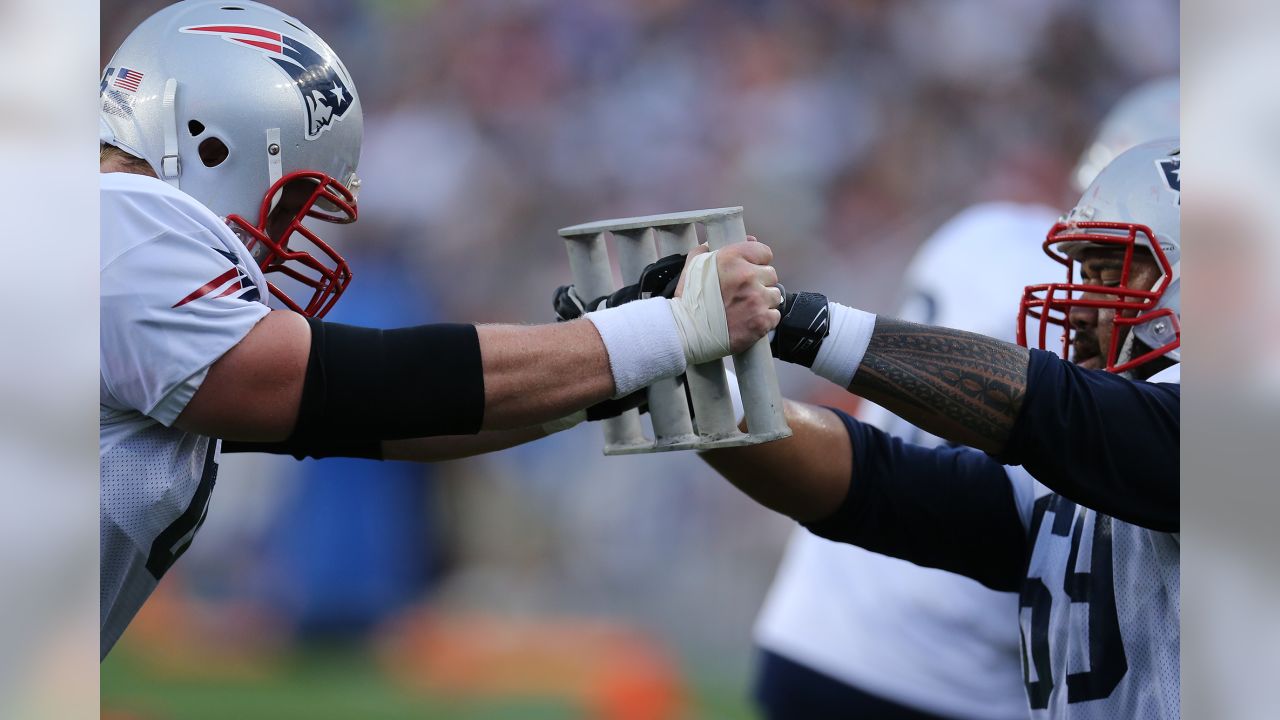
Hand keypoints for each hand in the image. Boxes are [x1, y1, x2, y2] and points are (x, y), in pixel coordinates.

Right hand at [674, 238, 781, 357]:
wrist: (686, 332)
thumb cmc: (688, 299)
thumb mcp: (694, 264)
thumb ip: (713, 247)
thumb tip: (744, 239)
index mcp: (732, 259)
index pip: (764, 252)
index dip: (757, 262)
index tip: (750, 270)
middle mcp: (747, 276)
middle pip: (771, 274)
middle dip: (760, 282)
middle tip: (744, 293)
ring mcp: (756, 299)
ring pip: (774, 295)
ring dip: (764, 301)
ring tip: (746, 308)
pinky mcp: (761, 321)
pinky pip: (775, 315)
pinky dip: (765, 319)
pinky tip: (750, 320)